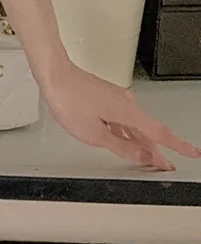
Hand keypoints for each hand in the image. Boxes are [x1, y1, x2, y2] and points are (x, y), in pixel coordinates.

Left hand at [45, 60, 197, 173]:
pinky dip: (129, 132)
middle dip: (158, 151)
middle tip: (166, 166)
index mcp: (128, 114)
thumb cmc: (71, 101)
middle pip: (148, 133)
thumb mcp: (96, 134)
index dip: (178, 146)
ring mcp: (118, 100)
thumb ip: (122, 147)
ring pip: (135, 127)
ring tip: (148, 159)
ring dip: (143, 143)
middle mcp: (127, 104)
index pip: (160, 134)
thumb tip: (144, 156)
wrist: (56, 77)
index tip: (193, 153)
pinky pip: (125, 119)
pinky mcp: (108, 98)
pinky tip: (125, 140)